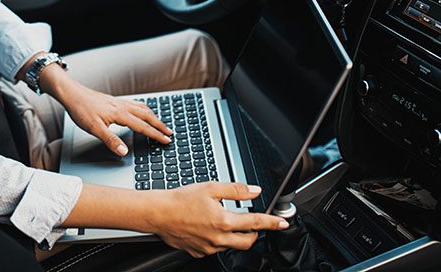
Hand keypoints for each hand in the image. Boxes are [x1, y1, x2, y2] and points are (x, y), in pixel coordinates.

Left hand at [61, 83, 171, 155]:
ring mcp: (119, 102)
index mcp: (120, 114)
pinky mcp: (114, 100)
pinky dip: (143, 109)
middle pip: (147, 115)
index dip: (156, 134)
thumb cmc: (81, 110)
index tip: (166, 140)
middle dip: (160, 125)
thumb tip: (124, 151)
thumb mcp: (94, 129)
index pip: (143, 126)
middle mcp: (122, 106)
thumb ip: (111, 140)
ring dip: (153, 116)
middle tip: (170, 133)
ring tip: (160, 123)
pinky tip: (141, 111)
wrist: (72, 94)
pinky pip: (134, 104)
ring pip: (142, 108)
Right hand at [147, 183, 287, 257]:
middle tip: (252, 224)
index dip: (271, 222)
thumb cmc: (180, 200)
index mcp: (224, 221)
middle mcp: (219, 238)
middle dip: (254, 233)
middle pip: (248, 242)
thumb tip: (254, 190)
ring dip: (234, 236)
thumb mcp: (210, 188)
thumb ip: (235, 190)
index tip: (282, 223)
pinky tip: (207, 229)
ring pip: (231, 246)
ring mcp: (209, 248)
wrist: (158, 213)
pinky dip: (217, 241)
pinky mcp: (199, 252)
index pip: (255, 223)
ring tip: (222, 222)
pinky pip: (215, 249)